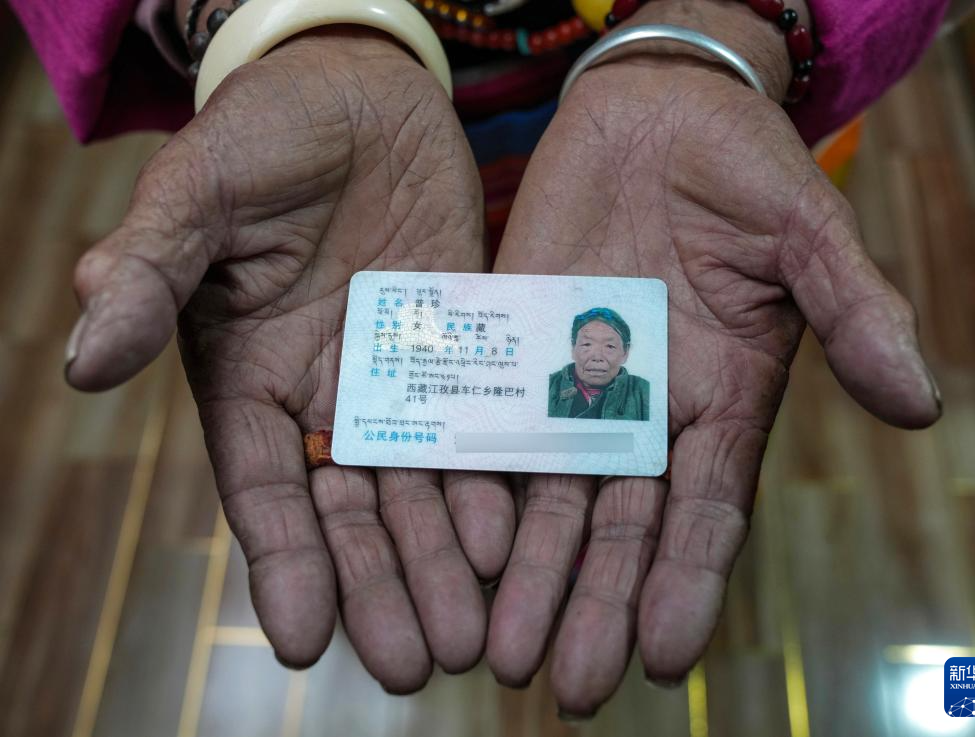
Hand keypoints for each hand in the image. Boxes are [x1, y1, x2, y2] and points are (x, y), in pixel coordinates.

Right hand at [65, 29, 513, 690]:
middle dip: (381, 586)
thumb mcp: (199, 196)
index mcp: (251, 376)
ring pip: (420, 486)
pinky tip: (515, 538)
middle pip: (351, 510)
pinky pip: (480, 426)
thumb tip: (83, 355)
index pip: (263, 487)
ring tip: (471, 635)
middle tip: (413, 664)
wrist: (358, 92)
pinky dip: (494, 482)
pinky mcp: (461, 348)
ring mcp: (400, 376)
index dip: (281, 561)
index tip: (299, 639)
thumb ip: (152, 274)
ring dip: (445, 560)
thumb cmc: (265, 134)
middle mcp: (326, 395)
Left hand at [487, 2, 940, 715]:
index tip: (663, 656)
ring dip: (522, 572)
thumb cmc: (743, 167)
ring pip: (542, 494)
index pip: (703, 511)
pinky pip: (483, 422)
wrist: (657, 109)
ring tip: (496, 649)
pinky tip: (447, 544)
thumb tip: (918, 401)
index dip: (686, 583)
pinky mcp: (511, 345)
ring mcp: (570, 382)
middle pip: (615, 526)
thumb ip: (853, 310)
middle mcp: (642, 411)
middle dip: (590, 602)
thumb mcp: (808, 233)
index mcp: (720, 401)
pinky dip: (466, 483)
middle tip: (564, 683)